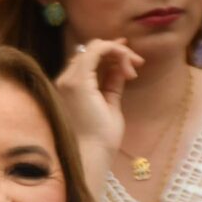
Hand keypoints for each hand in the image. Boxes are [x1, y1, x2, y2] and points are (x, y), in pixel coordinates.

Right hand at [54, 38, 139, 185]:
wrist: (92, 153)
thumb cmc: (99, 138)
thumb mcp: (110, 104)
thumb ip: (111, 84)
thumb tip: (119, 68)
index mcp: (70, 89)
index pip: (87, 60)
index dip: (110, 54)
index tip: (131, 62)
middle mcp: (65, 82)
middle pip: (91, 51)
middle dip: (118, 52)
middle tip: (137, 64)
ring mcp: (69, 81)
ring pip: (95, 47)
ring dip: (120, 52)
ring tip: (135, 67)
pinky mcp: (78, 81)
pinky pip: (98, 50)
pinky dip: (117, 52)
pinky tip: (129, 68)